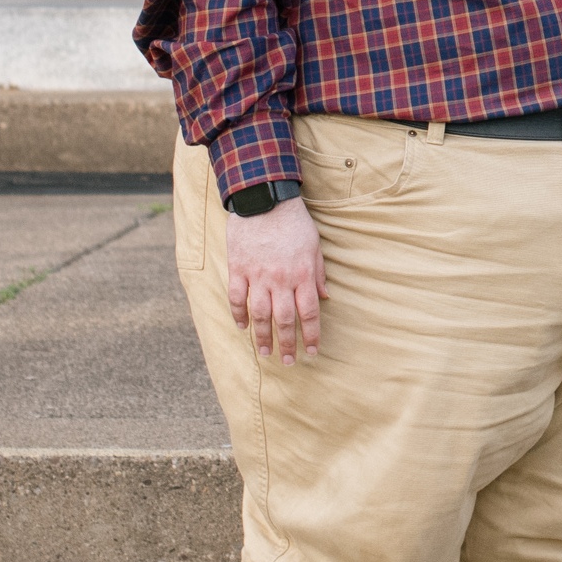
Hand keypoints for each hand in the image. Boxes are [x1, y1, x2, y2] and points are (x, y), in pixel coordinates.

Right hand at [221, 199, 323, 360]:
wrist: (265, 199)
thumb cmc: (294, 222)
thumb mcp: (315, 245)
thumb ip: (319, 273)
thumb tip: (325, 297)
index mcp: (303, 274)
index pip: (309, 313)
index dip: (311, 336)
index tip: (312, 351)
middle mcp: (281, 279)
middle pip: (284, 320)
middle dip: (287, 344)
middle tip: (288, 362)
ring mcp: (257, 275)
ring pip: (259, 314)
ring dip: (262, 336)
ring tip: (265, 352)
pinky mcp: (238, 269)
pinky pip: (236, 298)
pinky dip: (238, 314)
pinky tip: (242, 326)